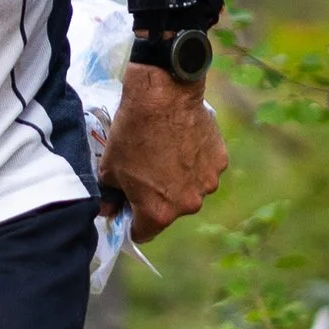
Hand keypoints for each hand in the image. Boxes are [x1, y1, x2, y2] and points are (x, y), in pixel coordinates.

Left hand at [99, 63, 226, 241]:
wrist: (162, 96)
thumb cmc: (131, 133)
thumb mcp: (108, 169)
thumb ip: (109, 197)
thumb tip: (108, 210)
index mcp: (160, 213)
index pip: (143, 232)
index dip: (131, 220)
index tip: (127, 204)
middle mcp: (189, 205)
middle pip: (170, 211)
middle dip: (158, 198)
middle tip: (146, 170)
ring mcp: (208, 182)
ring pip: (190, 189)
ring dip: (180, 179)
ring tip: (167, 152)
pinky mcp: (220, 160)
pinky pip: (204, 168)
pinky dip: (195, 161)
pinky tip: (183, 141)